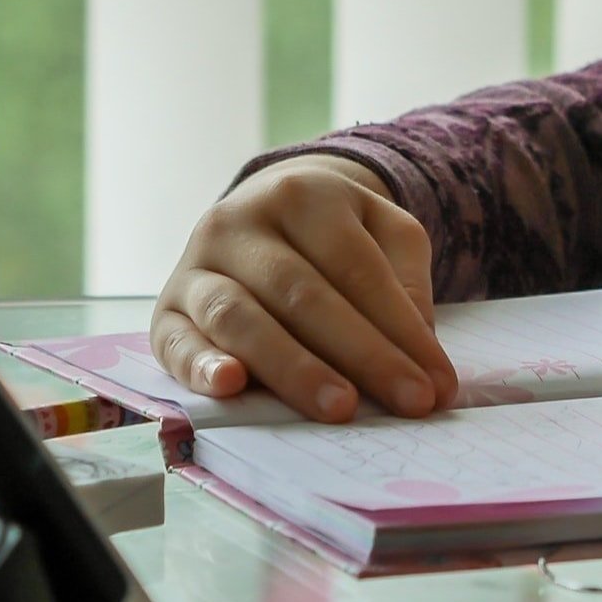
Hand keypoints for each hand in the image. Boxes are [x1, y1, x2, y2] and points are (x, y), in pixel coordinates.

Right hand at [150, 156, 459, 422]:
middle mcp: (238, 222)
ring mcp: (195, 265)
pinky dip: (201, 366)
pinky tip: (233, 387)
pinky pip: (176, 342)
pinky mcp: (165, 310)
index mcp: (302, 194)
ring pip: (240, 317)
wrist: (263, 209)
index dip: (400, 329)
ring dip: (292, 368)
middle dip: (361, 354)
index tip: (437, 385)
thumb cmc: (336, 234)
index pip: (357, 267)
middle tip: (406, 402)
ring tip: (341, 408)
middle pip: (303, 294)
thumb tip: (419, 347)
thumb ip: (407, 279)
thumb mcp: (384, 231)